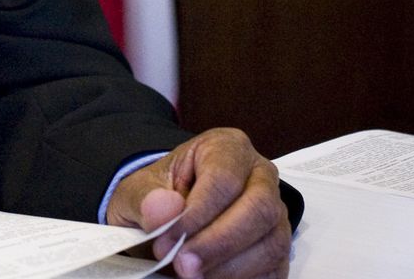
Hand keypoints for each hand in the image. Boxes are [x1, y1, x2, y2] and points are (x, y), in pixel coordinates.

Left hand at [107, 128, 289, 278]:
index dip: (197, 214)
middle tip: (183, 265)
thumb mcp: (137, 189)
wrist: (166, 214)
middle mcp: (260, 176)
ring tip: (191, 275)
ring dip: (230, 267)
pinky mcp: (276, 246)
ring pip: (272, 242)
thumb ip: (145, 198)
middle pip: (259, 209)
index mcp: (226, 148)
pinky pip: (274, 269)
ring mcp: (274, 212)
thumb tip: (164, 210)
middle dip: (219, 243)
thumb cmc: (157, 195)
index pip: (224, 179)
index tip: (168, 240)